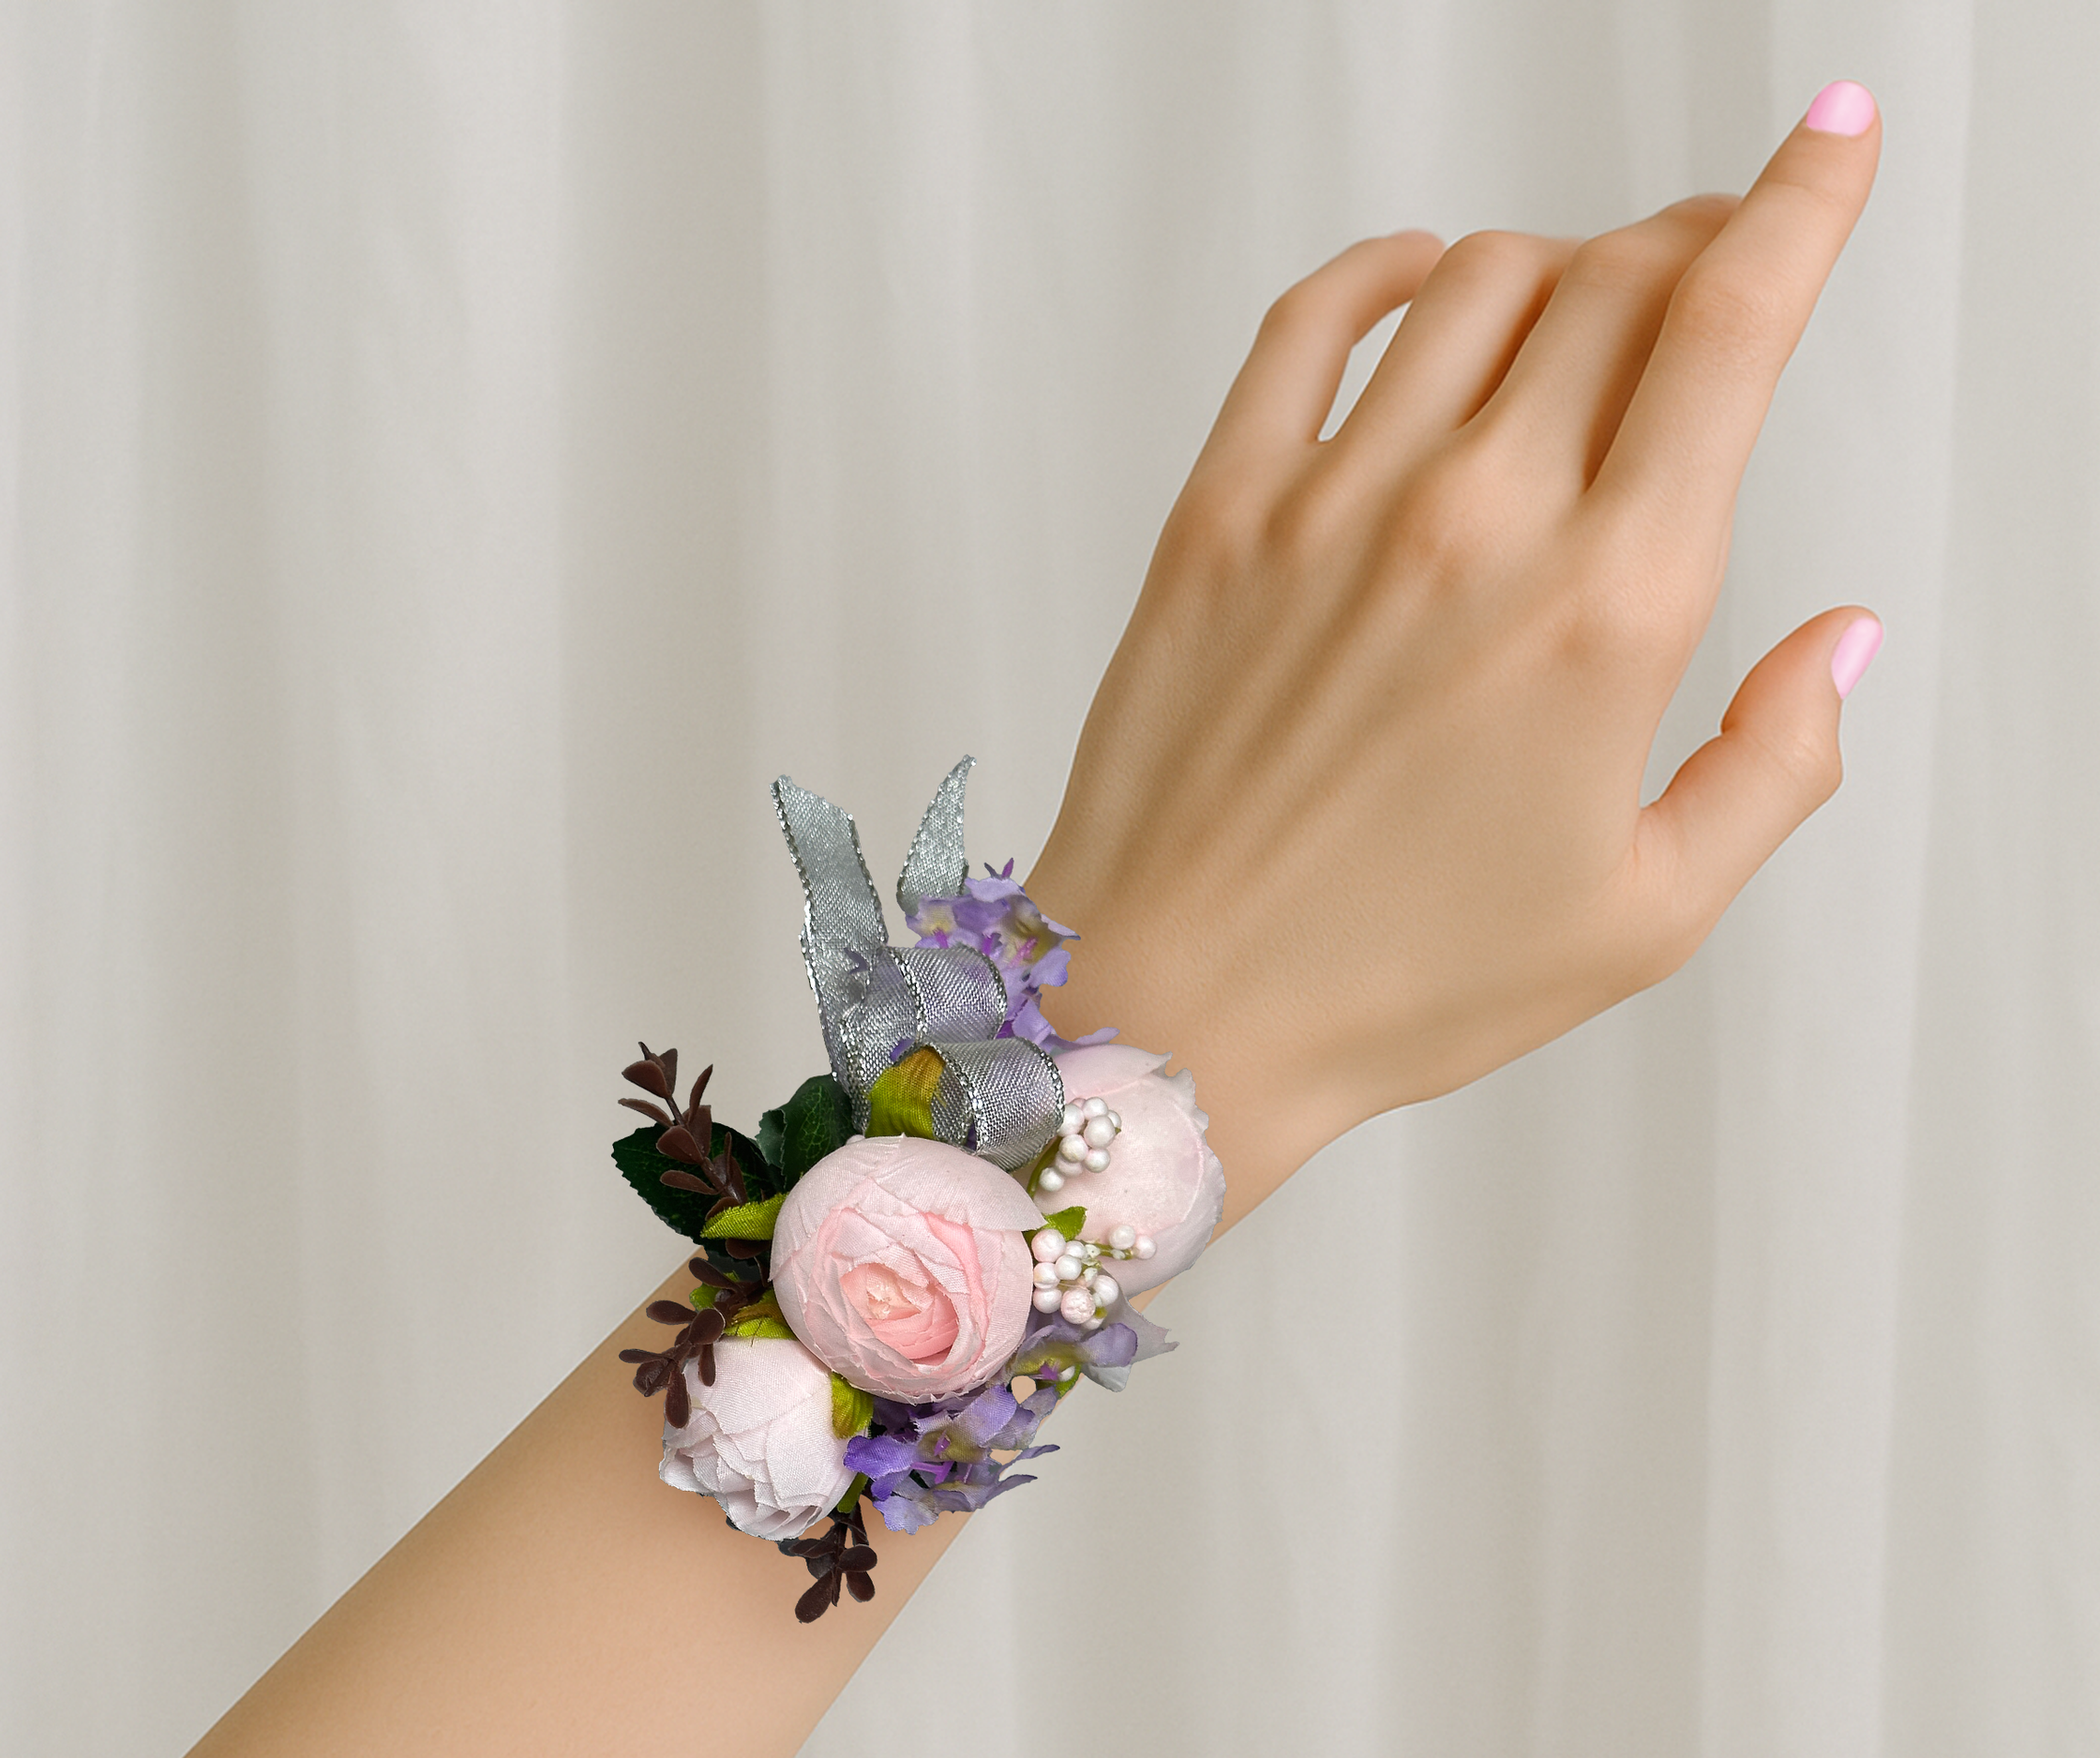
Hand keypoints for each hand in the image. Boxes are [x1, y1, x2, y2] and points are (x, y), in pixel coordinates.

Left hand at [1031, 84, 1883, 1218]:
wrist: (1177, 1012)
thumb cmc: (1400, 982)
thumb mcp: (1645, 915)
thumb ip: (1776, 764)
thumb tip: (1845, 638)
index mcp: (1608, 611)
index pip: (1731, 329)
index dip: (1805, 204)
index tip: (1838, 137)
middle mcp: (1475, 523)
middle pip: (1616, 281)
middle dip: (1695, 242)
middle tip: (1714, 265)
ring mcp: (1333, 504)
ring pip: (1478, 280)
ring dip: (1558, 262)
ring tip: (1581, 310)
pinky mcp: (1220, 513)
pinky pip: (1308, 321)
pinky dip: (1383, 270)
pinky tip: (1421, 285)